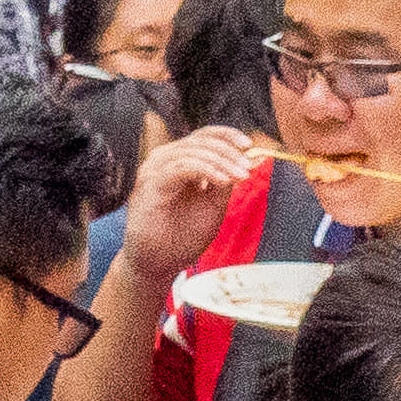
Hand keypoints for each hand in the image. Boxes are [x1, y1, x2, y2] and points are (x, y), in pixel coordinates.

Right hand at [121, 129, 264, 286]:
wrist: (157, 265)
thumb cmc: (182, 236)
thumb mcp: (213, 204)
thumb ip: (225, 179)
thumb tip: (247, 158)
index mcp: (177, 161)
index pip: (203, 136)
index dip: (227, 136)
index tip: (249, 145)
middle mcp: (163, 160)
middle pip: (200, 141)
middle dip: (229, 152)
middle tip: (248, 169)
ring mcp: (154, 170)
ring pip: (192, 151)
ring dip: (221, 162)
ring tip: (240, 176)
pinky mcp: (150, 184)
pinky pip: (181, 168)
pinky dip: (206, 171)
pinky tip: (223, 181)